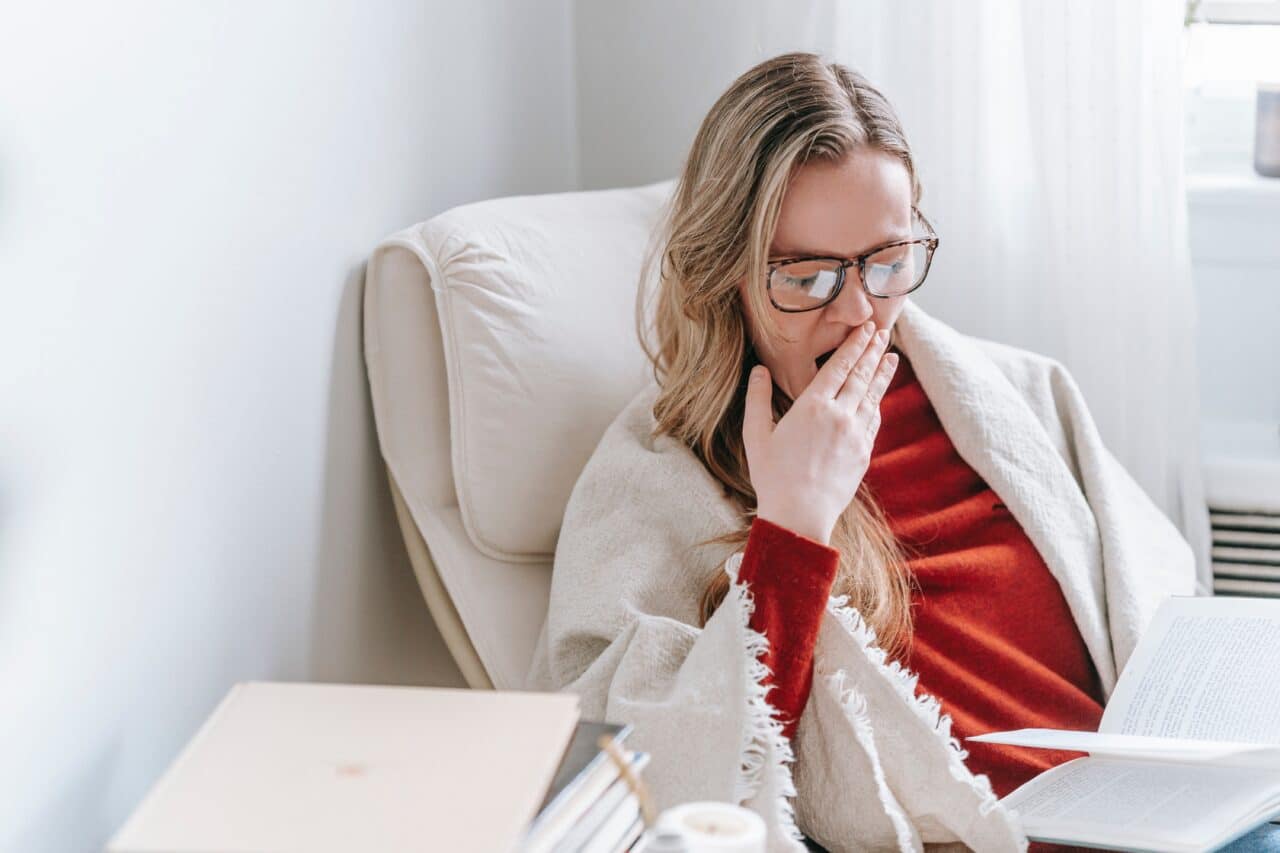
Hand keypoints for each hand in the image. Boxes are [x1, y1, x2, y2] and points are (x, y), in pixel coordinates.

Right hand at [742, 320, 898, 545]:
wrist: (800, 514)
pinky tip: (878, 396)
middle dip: (872, 351)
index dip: (854, 345)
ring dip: (882, 373)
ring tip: (891, 356)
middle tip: (883, 331)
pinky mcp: (863, 453)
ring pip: (872, 396)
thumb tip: (758, 369)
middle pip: (860, 375)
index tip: (866, 328)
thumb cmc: (772, 476)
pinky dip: (877, 403)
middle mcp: (838, 415)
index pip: (838, 366)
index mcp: (811, 406)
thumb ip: (757, 398)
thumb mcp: (756, 435)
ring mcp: (855, 434)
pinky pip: (873, 421)